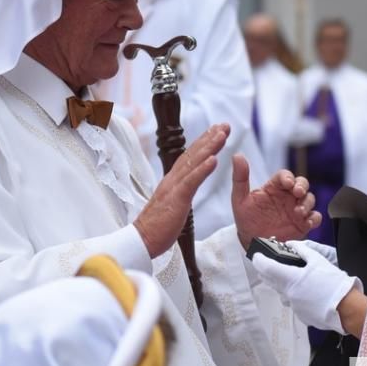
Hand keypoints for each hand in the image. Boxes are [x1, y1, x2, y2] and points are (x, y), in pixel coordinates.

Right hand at [134, 124, 227, 257]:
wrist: (141, 241)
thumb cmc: (157, 227)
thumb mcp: (171, 205)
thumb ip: (178, 193)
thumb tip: (184, 189)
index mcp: (173, 181)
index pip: (190, 158)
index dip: (204, 143)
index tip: (216, 131)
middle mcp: (173, 180)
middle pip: (193, 154)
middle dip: (210, 137)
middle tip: (225, 124)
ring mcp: (174, 187)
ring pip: (194, 163)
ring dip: (209, 147)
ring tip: (222, 134)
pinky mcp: (176, 199)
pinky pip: (191, 181)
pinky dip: (203, 169)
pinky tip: (214, 160)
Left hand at [231, 155, 319, 247]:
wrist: (251, 243)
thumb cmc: (246, 219)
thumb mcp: (240, 199)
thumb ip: (240, 178)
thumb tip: (238, 156)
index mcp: (274, 187)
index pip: (285, 175)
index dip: (288, 177)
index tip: (287, 183)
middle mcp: (287, 196)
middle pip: (302, 183)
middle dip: (302, 186)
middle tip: (298, 193)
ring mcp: (296, 209)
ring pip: (310, 199)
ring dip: (307, 203)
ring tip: (298, 212)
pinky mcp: (303, 223)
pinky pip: (315, 217)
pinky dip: (314, 218)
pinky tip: (306, 222)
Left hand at [251, 240, 360, 333]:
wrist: (345, 308)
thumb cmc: (333, 282)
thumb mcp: (318, 260)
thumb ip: (302, 250)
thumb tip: (291, 244)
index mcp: (290, 278)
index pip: (266, 268)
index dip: (259, 260)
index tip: (257, 256)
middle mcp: (288, 293)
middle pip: (269, 281)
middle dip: (266, 271)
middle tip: (268, 264)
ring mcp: (293, 306)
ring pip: (281, 292)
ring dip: (281, 284)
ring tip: (290, 277)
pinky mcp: (301, 315)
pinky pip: (293, 302)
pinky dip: (295, 295)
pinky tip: (306, 291)